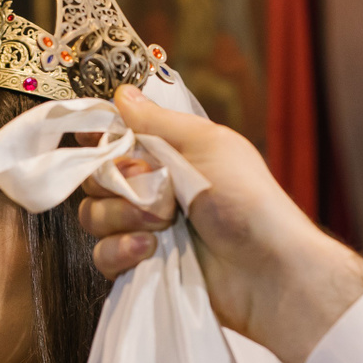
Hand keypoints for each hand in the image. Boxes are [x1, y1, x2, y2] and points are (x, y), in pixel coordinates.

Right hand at [79, 84, 362, 362]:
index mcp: (169, 153)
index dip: (100, 141)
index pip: (115, 139)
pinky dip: (121, 252)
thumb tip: (122, 92)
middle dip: (117, 184)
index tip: (95, 145)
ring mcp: (146, 228)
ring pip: (95, 216)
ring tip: (162, 226)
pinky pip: (103, 255)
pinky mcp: (142, 265)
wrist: (267, 270)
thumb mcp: (206, 145)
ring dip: (121, 218)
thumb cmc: (246, 200)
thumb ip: (157, 122)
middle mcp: (152, 188)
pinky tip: (149, 251)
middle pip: (98, 178)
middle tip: (155, 191)